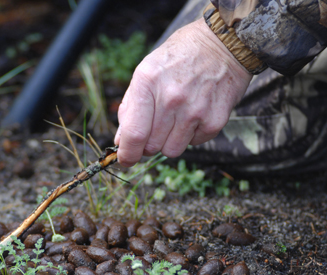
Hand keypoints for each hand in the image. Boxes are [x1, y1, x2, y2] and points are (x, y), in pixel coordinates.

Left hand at [114, 18, 252, 166]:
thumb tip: (120, 141)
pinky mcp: (214, 121)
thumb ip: (130, 108)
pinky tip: (194, 112)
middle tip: (155, 126)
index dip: (127, 153)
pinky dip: (190, 135)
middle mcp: (171, 98)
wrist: (224, 44)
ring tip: (176, 118)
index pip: (134, 133)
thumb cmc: (178, 58)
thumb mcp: (145, 72)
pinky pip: (193, 144)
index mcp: (147, 82)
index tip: (125, 159)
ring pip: (171, 150)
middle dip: (147, 144)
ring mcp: (195, 110)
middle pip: (151, 146)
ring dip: (169, 141)